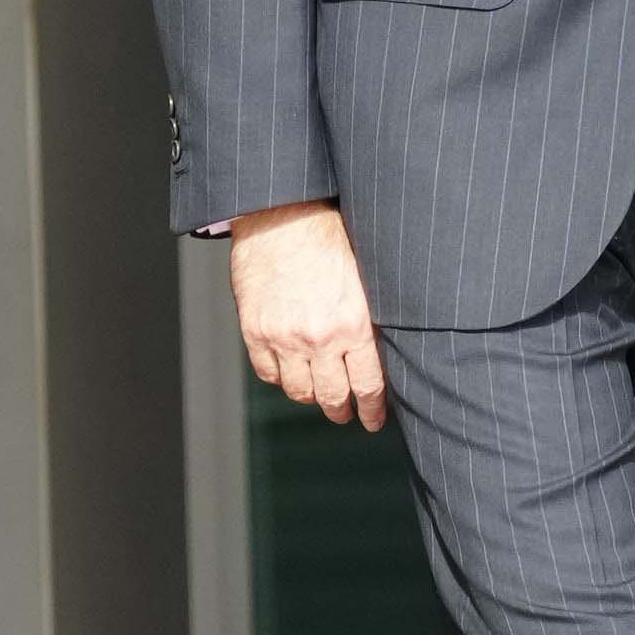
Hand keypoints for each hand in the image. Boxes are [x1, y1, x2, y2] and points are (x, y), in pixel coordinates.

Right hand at [231, 200, 385, 429]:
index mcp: (354, 324)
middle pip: (332, 396)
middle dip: (341, 411)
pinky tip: (289, 372)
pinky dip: (279, 377)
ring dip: (310, 396)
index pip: (368, 385)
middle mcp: (319, 337)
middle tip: (346, 414)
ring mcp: (283, 337)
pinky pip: (268, 373)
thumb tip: (380, 356)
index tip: (372, 420)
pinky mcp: (255, 330)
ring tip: (317, 393)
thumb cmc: (329, 237)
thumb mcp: (365, 279)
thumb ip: (368, 320)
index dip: (371, 410)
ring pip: (298, 390)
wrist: (282, 214)